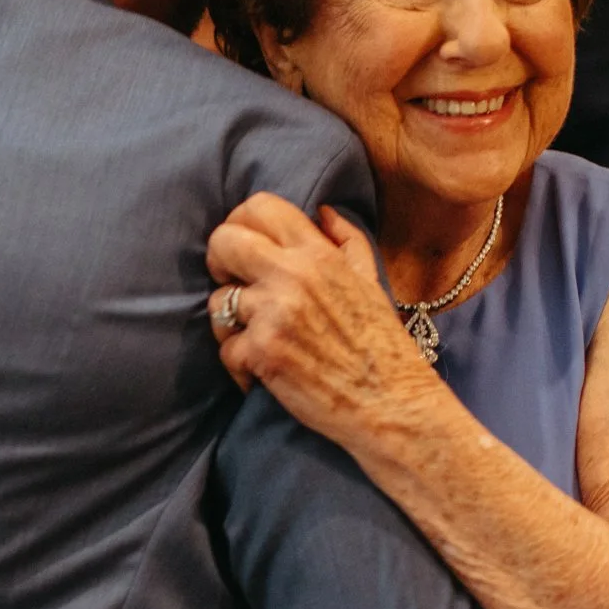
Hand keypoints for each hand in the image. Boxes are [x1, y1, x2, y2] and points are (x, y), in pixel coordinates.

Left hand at [205, 193, 440, 441]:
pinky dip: (241, 366)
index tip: (243, 249)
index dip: (240, 222)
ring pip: (217, 301)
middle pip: (223, 241)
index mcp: (319, 254)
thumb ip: (347, 241)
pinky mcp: (261, 352)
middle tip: (233, 285)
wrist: (391, 402)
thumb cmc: (382, 345)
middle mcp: (293, 275)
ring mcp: (274, 314)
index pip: (260, 207)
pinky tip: (266, 373)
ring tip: (258, 339)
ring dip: (231, 323)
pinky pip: (226, 348)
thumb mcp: (370, 282)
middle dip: (219, 262)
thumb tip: (323, 212)